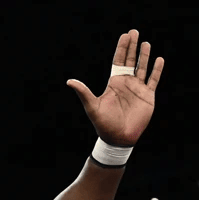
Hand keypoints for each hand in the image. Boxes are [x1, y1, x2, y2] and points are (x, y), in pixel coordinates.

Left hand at [67, 29, 164, 146]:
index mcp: (114, 83)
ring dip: (144, 56)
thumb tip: (69, 81)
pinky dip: (156, 70)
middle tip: (135, 32)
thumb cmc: (103, 123)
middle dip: (133, 47)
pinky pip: (153, 80)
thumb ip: (83, 92)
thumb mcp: (92, 106)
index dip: (122, 48)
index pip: (118, 61)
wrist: (118, 137)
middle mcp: (126, 83)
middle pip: (130, 61)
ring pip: (142, 68)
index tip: (125, 36)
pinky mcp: (147, 96)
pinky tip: (158, 59)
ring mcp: (137, 89)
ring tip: (146, 43)